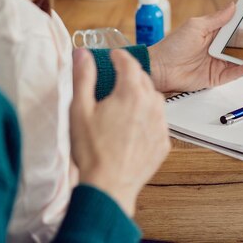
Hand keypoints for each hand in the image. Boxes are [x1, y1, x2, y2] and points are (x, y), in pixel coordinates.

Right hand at [70, 48, 169, 216]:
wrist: (108, 187)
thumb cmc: (92, 150)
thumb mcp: (79, 110)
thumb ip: (83, 77)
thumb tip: (83, 54)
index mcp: (131, 93)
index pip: (129, 63)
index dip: (120, 56)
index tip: (114, 55)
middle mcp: (151, 105)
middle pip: (144, 80)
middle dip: (131, 75)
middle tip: (117, 78)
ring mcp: (160, 124)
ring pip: (154, 100)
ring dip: (142, 96)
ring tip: (125, 103)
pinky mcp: (163, 142)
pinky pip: (158, 121)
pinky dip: (148, 118)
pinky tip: (133, 127)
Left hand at [147, 3, 242, 92]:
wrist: (160, 68)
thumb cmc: (172, 46)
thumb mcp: (196, 26)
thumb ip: (216, 19)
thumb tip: (232, 6)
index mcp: (212, 33)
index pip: (232, 27)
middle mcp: (216, 48)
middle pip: (238, 45)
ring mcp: (216, 62)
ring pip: (237, 60)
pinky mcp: (215, 77)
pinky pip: (232, 74)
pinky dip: (242, 70)